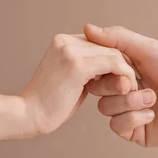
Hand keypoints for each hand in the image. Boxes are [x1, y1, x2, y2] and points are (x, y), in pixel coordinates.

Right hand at [0, 33, 136, 141]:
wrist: (27, 116)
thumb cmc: (49, 106)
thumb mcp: (71, 81)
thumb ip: (87, 70)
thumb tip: (107, 69)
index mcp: (63, 41)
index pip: (100, 44)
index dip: (115, 60)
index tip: (124, 79)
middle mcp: (65, 40)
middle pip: (109, 47)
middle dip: (123, 65)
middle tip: (130, 86)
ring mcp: (70, 50)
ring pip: (113, 53)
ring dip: (125, 72)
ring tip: (128, 91)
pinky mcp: (77, 65)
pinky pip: (114, 63)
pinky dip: (124, 76)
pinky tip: (127, 91)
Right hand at [84, 24, 157, 146]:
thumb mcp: (148, 49)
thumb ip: (118, 38)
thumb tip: (87, 27)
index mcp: (124, 69)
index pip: (97, 68)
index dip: (103, 69)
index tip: (120, 67)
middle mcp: (123, 89)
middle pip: (96, 89)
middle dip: (116, 87)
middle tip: (136, 83)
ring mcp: (127, 110)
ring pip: (105, 109)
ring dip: (130, 103)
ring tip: (153, 99)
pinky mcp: (134, 131)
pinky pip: (117, 126)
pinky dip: (134, 119)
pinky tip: (152, 115)